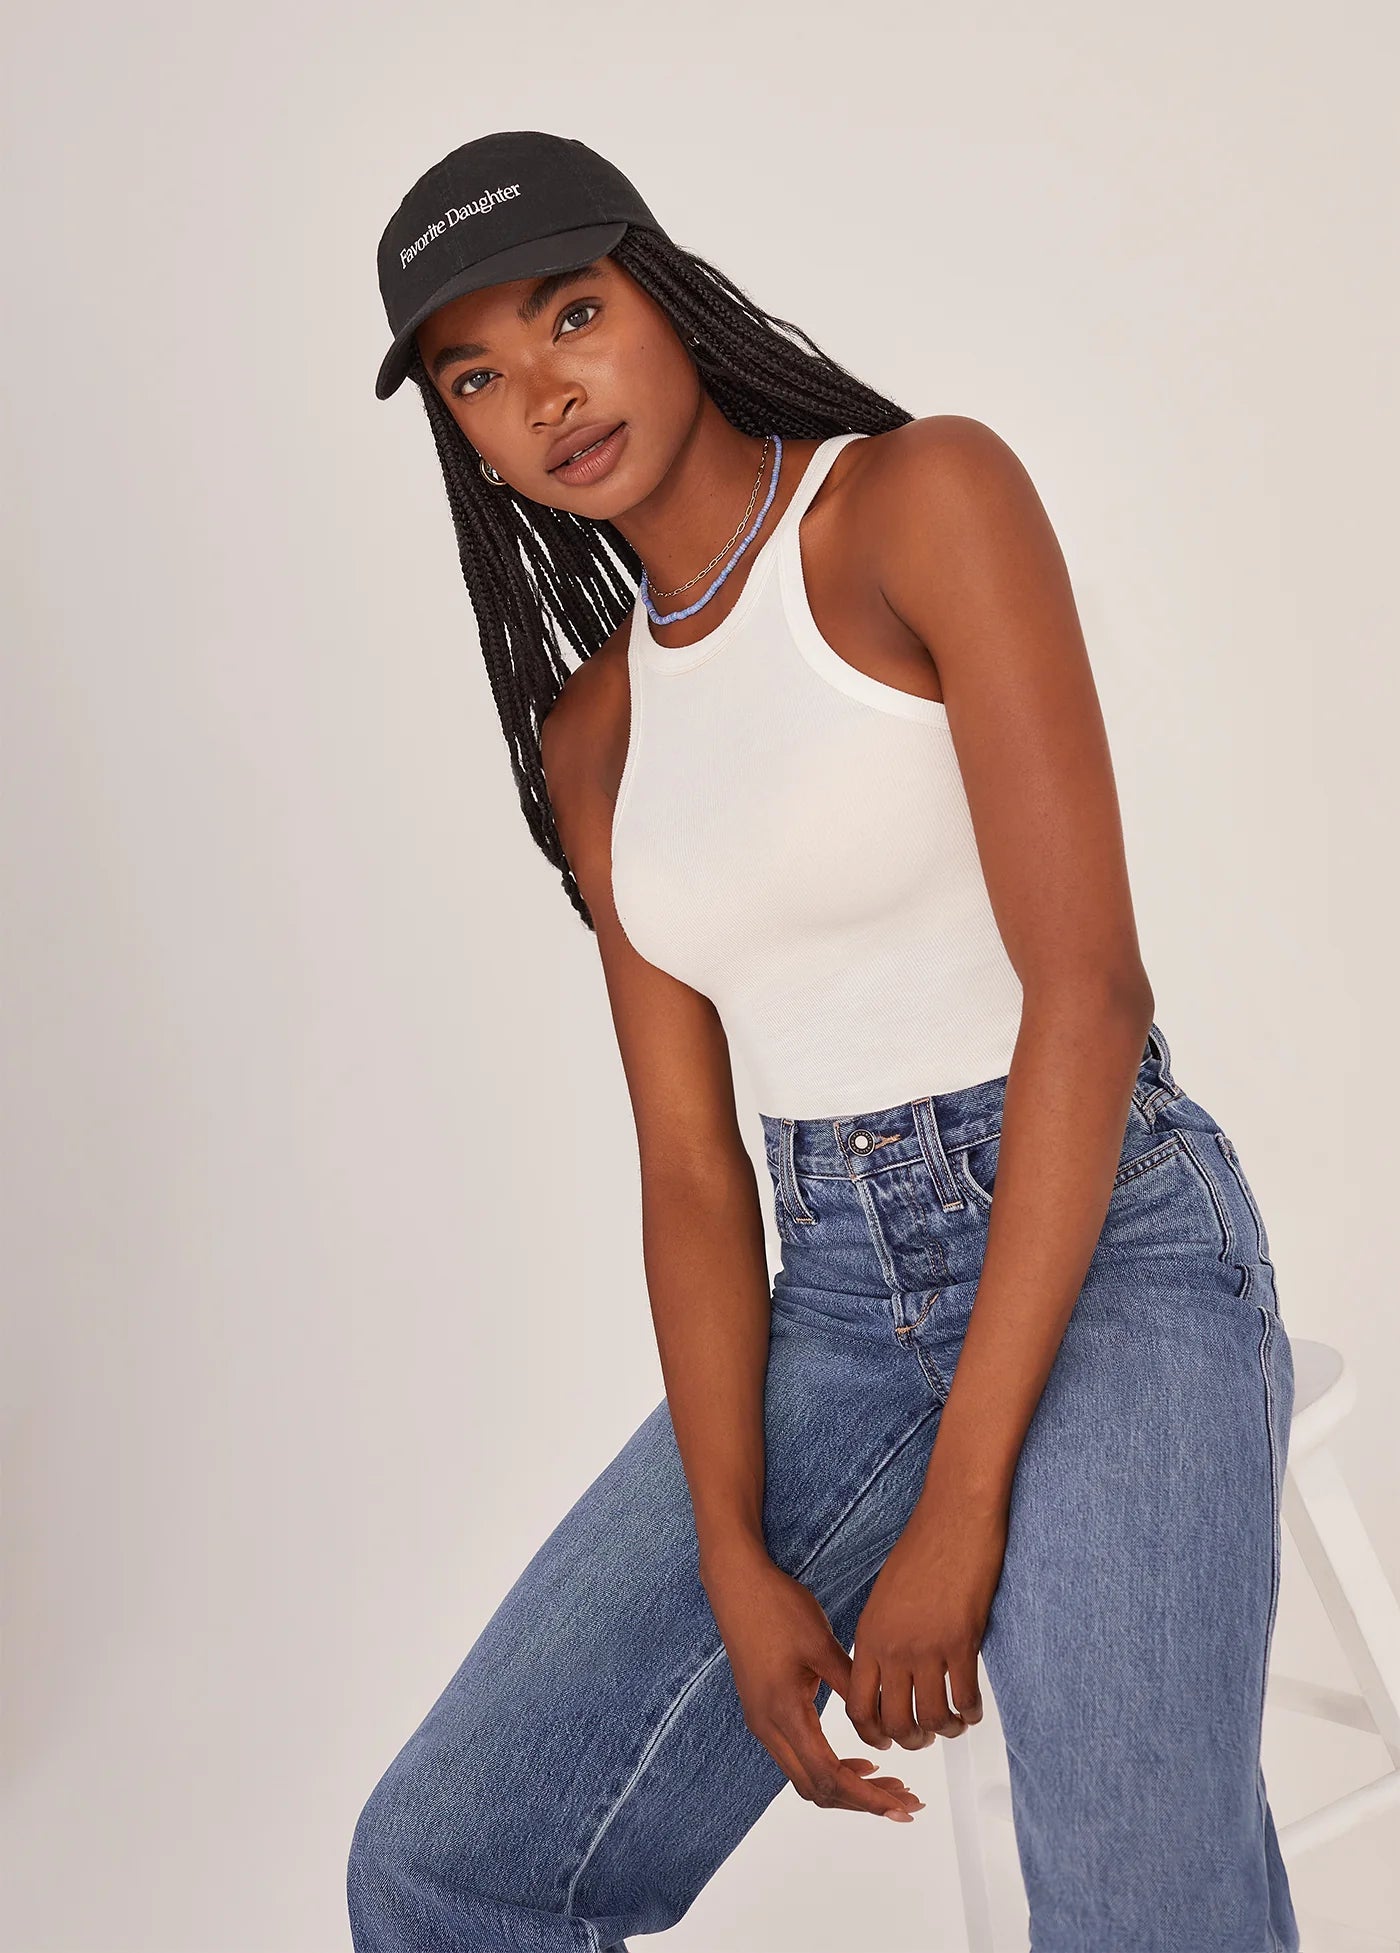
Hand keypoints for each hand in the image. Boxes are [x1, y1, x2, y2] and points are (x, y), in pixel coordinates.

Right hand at [701, 1543, 925, 1821]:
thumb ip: (852, 1686)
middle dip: (862, 1800)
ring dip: (848, 1786)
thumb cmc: (778, 1607)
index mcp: (784, 1712)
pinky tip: (860, 1759)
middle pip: (817, 1789)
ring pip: (806, 1778)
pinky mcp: (763, 1711)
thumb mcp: (822, 1644)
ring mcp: (761, 1722)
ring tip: (889, 1782)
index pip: (829, 1776)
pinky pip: (798, 1757)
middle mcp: (767, 1727)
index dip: (867, 1798)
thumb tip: (884, 1722)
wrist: (737, 1583)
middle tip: (904, 1800)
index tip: (900, 1807)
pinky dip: (830, 1768)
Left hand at [846, 1493, 1007, 1750]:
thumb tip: (888, 1675)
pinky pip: (965, 1698)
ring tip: (951, 1725)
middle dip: (910, 1740)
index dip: (872, 1733)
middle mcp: (893, 1647)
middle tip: (923, 1738)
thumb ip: (882, 1636)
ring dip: (943, 1731)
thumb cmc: (922, 1549)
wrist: (953, 1517)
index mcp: (869, 1635)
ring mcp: (927, 1646)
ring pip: (931, 1717)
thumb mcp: (884, 1596)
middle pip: (895, 1722)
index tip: (886, 1739)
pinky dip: (970, 1713)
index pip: (858, 1705)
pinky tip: (972, 1710)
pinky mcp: (962, 1641)